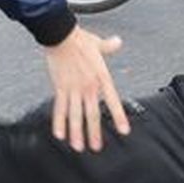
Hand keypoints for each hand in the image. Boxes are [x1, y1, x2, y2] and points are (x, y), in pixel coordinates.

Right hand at [44, 27, 129, 152]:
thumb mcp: (99, 43)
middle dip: (94, 133)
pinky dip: (59, 122)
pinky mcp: (60, 87)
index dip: (119, 116)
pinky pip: (60, 108)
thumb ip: (110, 46)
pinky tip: (60, 134)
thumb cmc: (79, 39)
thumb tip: (118, 42)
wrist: (60, 35)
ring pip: (76, 115)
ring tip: (78, 147)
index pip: (113, 101)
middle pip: (93, 113)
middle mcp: (88, 86)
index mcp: (101, 77)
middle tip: (96, 148)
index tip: (124, 131)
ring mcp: (73, 88)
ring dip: (77, 133)